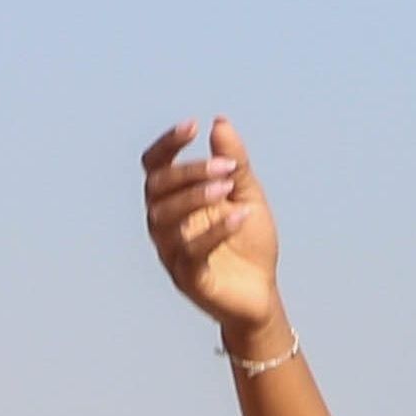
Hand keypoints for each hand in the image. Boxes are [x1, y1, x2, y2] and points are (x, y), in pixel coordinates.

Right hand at [138, 115, 282, 346]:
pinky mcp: (187, 278)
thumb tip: (220, 122)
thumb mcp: (246, 194)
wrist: (261, 293)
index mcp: (172, 200)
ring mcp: (171, 252)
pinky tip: (240, 216)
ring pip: (165, 219)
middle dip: (189, 172)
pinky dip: (215, 231)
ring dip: (195, 198)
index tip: (193, 125)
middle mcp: (163, 224)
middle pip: (156, 189)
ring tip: (227, 188)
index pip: (154, 166)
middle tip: (227, 167)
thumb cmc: (248, 241)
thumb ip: (234, 162)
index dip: (167, 144)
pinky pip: (191, 251)